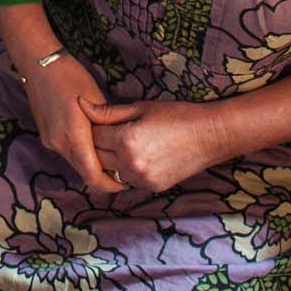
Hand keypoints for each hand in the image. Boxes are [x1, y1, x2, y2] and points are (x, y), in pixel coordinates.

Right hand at [24, 55, 119, 199]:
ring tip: (111, 156)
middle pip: (84, 173)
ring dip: (92, 164)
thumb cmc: (71, 76)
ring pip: (75, 163)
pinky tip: (92, 143)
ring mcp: (50, 141)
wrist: (39, 64)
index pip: (93, 176)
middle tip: (124, 172)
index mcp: (74, 136)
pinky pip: (67, 153)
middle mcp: (59, 144)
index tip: (126, 183)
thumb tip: (119, 145)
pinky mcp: (46, 136)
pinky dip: (81, 154)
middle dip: (104, 177)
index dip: (110, 185)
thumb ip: (106, 127)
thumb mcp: (97, 99)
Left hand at [79, 96, 229, 196]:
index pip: (93, 136)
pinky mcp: (151, 187)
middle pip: (97, 157)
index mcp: (126, 140)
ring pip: (110, 172)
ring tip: (115, 144)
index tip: (94, 120)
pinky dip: (124, 170)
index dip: (91, 126)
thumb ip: (108, 111)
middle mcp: (130, 163)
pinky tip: (132, 156)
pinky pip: (127, 180)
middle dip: (95, 145)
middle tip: (102, 132)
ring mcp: (141, 179)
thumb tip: (81, 104)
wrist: (210, 136)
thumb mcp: (141, 107)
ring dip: (108, 160)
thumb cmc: (176, 115)